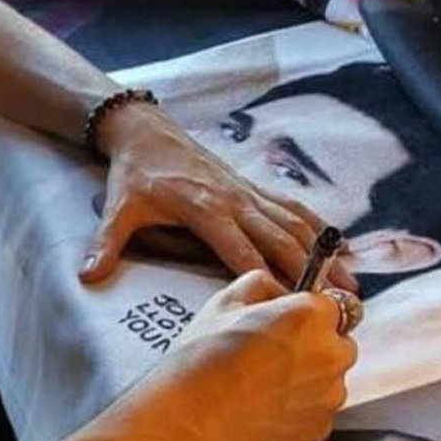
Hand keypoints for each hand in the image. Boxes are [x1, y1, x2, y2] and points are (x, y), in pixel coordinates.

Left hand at [79, 101, 358, 290]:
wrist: (144, 130)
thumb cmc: (134, 173)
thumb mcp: (117, 207)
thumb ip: (106, 242)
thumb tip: (87, 275)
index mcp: (204, 209)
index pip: (242, 252)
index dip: (267, 280)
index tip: (292, 310)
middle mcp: (234, 199)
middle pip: (280, 240)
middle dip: (311, 274)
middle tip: (341, 308)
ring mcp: (247, 191)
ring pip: (294, 225)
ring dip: (325, 255)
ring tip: (354, 289)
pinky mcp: (252, 186)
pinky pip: (291, 207)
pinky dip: (318, 228)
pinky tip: (342, 248)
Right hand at [153, 271, 356, 440]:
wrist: (191, 423)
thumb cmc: (203, 360)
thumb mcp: (224, 300)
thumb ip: (264, 284)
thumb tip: (280, 291)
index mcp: (309, 315)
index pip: (337, 302)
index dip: (310, 307)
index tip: (293, 315)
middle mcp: (329, 354)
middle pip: (339, 339)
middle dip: (316, 340)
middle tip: (274, 345)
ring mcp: (328, 396)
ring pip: (331, 375)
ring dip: (310, 372)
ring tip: (264, 377)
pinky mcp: (321, 430)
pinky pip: (320, 407)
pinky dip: (302, 403)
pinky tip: (266, 402)